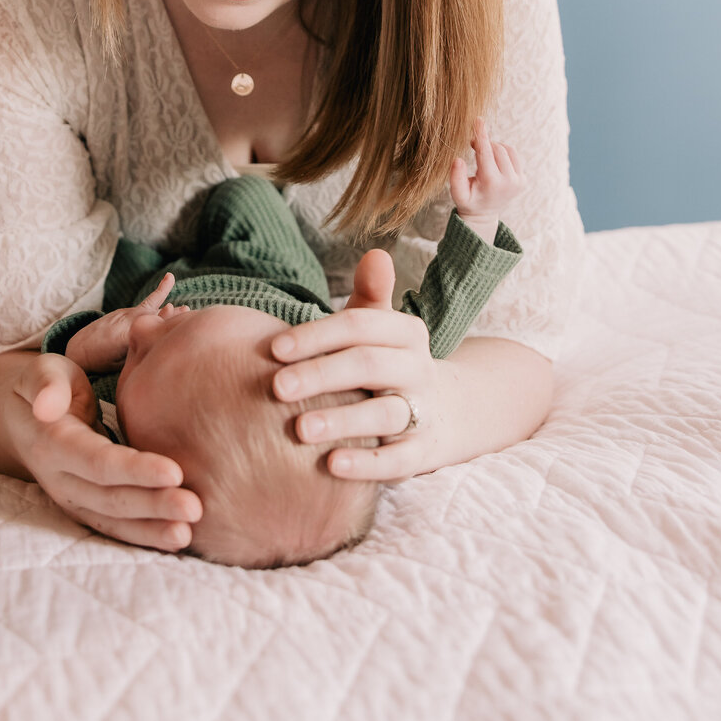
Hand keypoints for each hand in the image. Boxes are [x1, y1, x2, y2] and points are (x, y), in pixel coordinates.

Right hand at [3, 318, 200, 550]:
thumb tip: (45, 404)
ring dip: (152, 530)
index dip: (136, 470)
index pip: (98, 462)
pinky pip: (116, 529)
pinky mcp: (86, 510)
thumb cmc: (46, 386)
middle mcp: (60, 481)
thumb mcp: (41, 372)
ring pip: (115, 521)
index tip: (175, 472)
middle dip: (154, 505)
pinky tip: (176, 539)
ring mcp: (73, 500)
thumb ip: (46, 383)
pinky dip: (145, 536)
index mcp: (52, 444)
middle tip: (195, 507)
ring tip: (187, 533)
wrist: (23, 419)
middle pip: (111, 499)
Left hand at [64, 273, 189, 374]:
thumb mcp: (120, 362)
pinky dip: (158, 294)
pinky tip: (169, 282)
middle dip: (172, 315)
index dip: (168, 323)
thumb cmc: (99, 362)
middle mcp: (128, 320)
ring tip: (184, 306)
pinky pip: (145, 304)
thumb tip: (159, 340)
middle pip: (155, 315)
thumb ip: (139, 349)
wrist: (77, 348)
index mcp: (128, 334)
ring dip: (167, 307)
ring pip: (151, 309)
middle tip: (187, 310)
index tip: (184, 319)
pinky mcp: (125, 312)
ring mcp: (126, 314)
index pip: (154, 327)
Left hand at [268, 250, 442, 480]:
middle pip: (369, 365)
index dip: (317, 335)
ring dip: (342, 420)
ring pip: (384, 413)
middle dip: (321, 374)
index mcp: (405, 333)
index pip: (360, 326)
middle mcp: (418, 369)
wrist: (446, 414)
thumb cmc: (389, 364)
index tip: (274, 349)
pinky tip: (331, 466)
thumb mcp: (381, 329)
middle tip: (276, 388)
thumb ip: (371, 295)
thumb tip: (376, 253)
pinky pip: (398, 461)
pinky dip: (367, 464)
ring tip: (301, 429)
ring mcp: (423, 412)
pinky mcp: (423, 453)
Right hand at [448, 117, 522, 238]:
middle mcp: (509, 182)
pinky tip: (494, 160)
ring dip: (494, 147)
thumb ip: (456, 177)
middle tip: (472, 145)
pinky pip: (514, 155)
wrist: (484, 214)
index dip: (481, 135)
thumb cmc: (468, 201)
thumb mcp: (457, 193)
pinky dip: (503, 152)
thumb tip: (458, 159)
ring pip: (508, 149)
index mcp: (492, 183)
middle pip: (497, 148)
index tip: (478, 120)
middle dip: (484, 143)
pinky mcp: (523, 179)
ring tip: (483, 155)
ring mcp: (519, 181)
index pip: (486, 153)